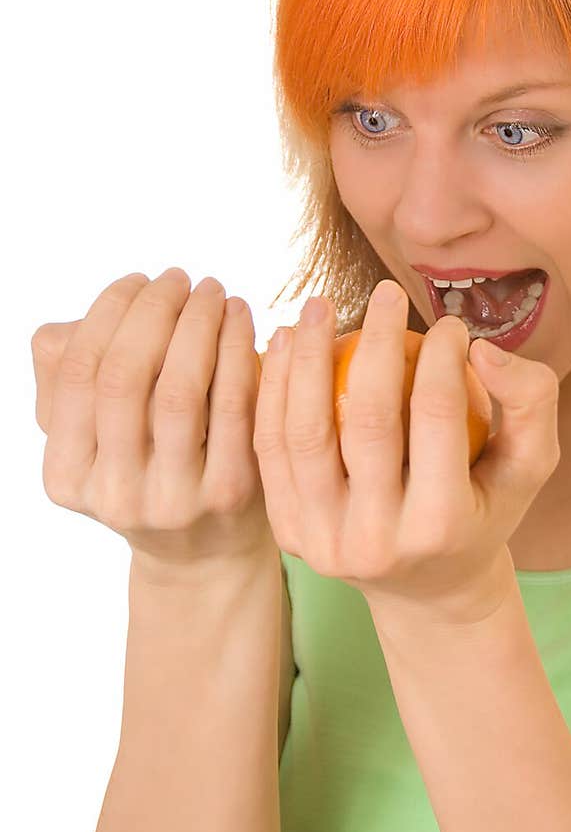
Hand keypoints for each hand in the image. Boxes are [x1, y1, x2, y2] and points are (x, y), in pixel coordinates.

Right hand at [31, 268, 275, 572]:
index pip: (79, 373)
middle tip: (181, 278)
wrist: (204, 552)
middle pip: (126, 378)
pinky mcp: (230, 495)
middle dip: (155, 311)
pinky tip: (244, 320)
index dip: (108, 314)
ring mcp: (173, 500)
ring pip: (180, 391)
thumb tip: (76, 324)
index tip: (137, 279)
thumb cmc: (146, 468)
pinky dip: (239, 351)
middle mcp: (113, 494)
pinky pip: (235, 407)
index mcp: (65, 475)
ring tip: (215, 291)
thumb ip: (71, 376)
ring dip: (199, 324)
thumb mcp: (96, 435)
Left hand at [252, 279, 560, 623]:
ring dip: (305, 359)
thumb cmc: (485, 509)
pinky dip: (274, 391)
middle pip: (368, 422)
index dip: (444, 358)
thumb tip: (483, 348)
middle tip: (385, 292)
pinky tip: (284, 342)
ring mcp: (324, 543)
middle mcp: (378, 541)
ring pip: (305, 434)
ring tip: (318, 306)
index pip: (438, 419)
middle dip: (377, 343)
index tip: (450, 325)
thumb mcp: (529, 465)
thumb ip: (531, 401)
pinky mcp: (288, 534)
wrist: (427, 590)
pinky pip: (273, 449)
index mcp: (441, 527)